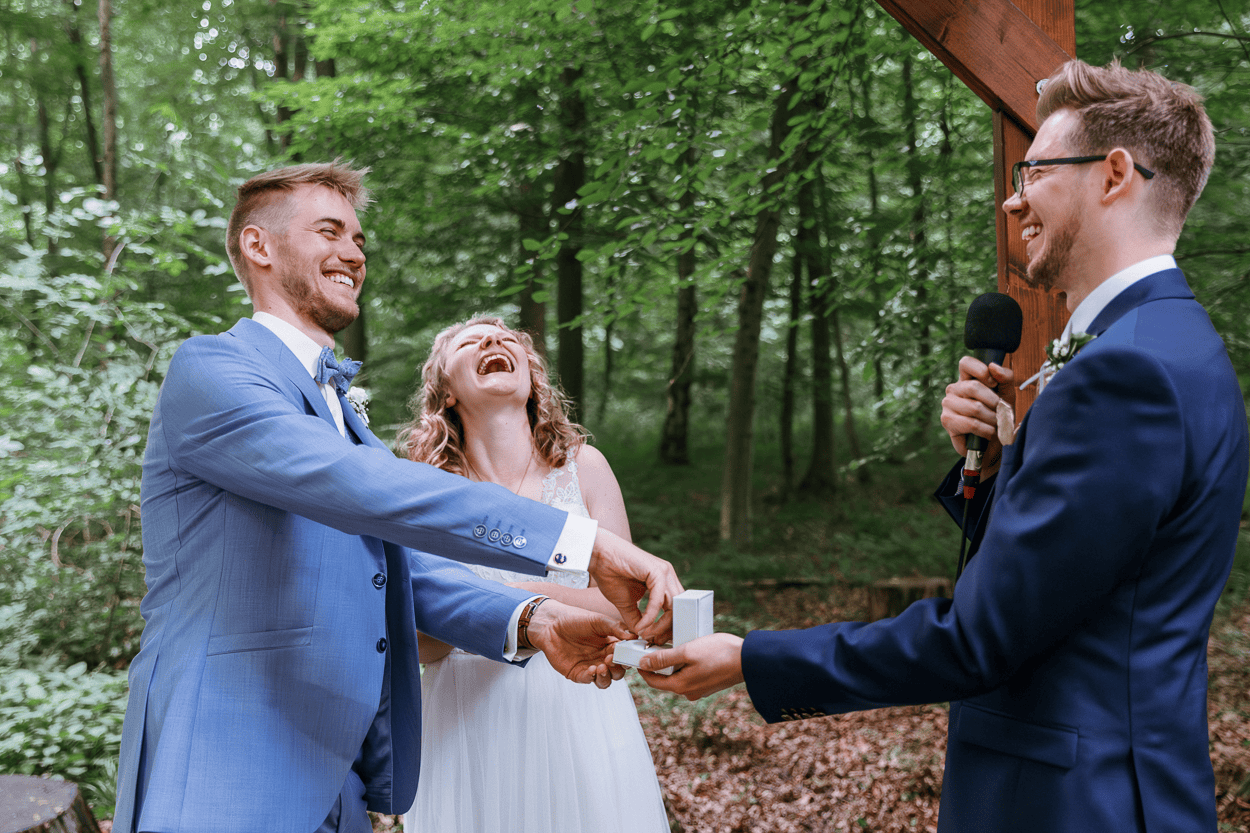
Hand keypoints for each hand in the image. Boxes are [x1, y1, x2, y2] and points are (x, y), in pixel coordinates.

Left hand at [526, 599, 631, 687]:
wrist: (551, 625)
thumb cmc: (575, 619)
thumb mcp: (598, 620)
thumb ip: (616, 627)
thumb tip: (633, 636)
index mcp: (611, 645)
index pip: (625, 656)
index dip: (627, 657)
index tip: (626, 654)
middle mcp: (602, 658)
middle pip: (618, 672)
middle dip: (617, 668)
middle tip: (611, 660)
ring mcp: (591, 667)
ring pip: (606, 681)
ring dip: (607, 677)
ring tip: (602, 667)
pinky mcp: (578, 673)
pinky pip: (589, 680)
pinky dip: (592, 677)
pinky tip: (591, 669)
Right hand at [588, 529, 683, 643]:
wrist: (598, 556)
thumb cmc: (610, 574)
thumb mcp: (626, 603)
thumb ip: (636, 618)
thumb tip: (642, 634)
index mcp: (663, 581)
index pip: (676, 607)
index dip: (668, 626)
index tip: (656, 640)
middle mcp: (667, 575)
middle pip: (679, 608)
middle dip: (668, 628)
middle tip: (655, 641)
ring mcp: (664, 572)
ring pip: (673, 605)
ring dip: (660, 624)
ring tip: (647, 634)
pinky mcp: (657, 571)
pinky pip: (659, 599)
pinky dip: (651, 615)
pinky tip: (641, 624)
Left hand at [635, 633, 744, 700]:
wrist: (749, 660)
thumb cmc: (719, 653)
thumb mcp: (687, 651)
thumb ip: (664, 658)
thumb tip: (644, 663)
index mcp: (680, 686)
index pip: (652, 681)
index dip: (642, 667)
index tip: (638, 653)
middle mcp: (689, 692)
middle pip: (665, 678)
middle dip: (658, 663)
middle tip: (656, 644)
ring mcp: (700, 689)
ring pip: (678, 675)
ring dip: (673, 662)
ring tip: (674, 644)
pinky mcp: (709, 684)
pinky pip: (690, 674)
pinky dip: (686, 664)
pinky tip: (691, 650)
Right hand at [940, 356, 1014, 477]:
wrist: (995, 444)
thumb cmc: (999, 416)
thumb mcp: (1007, 394)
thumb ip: (1005, 378)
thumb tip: (993, 367)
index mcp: (967, 379)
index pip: (966, 363)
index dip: (981, 371)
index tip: (994, 383)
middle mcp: (953, 389)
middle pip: (973, 387)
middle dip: (993, 402)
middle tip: (1000, 411)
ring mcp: (947, 404)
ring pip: (974, 407)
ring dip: (992, 418)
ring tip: (995, 424)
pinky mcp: (947, 421)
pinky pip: (971, 423)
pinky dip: (986, 430)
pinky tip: (988, 433)